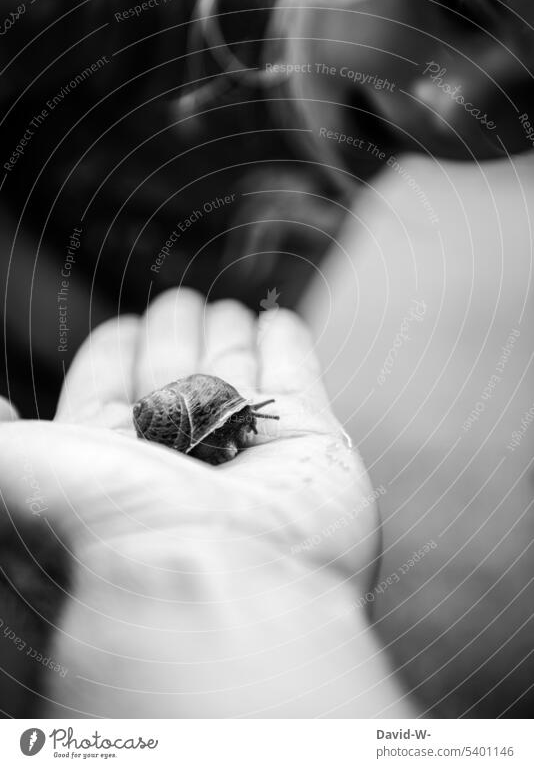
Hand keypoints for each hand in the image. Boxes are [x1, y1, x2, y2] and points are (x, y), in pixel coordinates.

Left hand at [0, 289, 411, 717]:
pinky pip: (296, 377)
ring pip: (233, 373)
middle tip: (179, 303)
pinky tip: (276, 321)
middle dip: (174, 335)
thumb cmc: (105, 531)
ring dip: (227, 335)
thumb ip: (1, 438)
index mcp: (106, 460)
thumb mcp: (17, 471)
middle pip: (174, 376)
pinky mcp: (309, 444)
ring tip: (223, 308)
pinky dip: (287, 344)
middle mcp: (177, 456)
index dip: (113, 356)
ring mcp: (246, 449)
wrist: (214, 585)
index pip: (108, 390)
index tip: (123, 329)